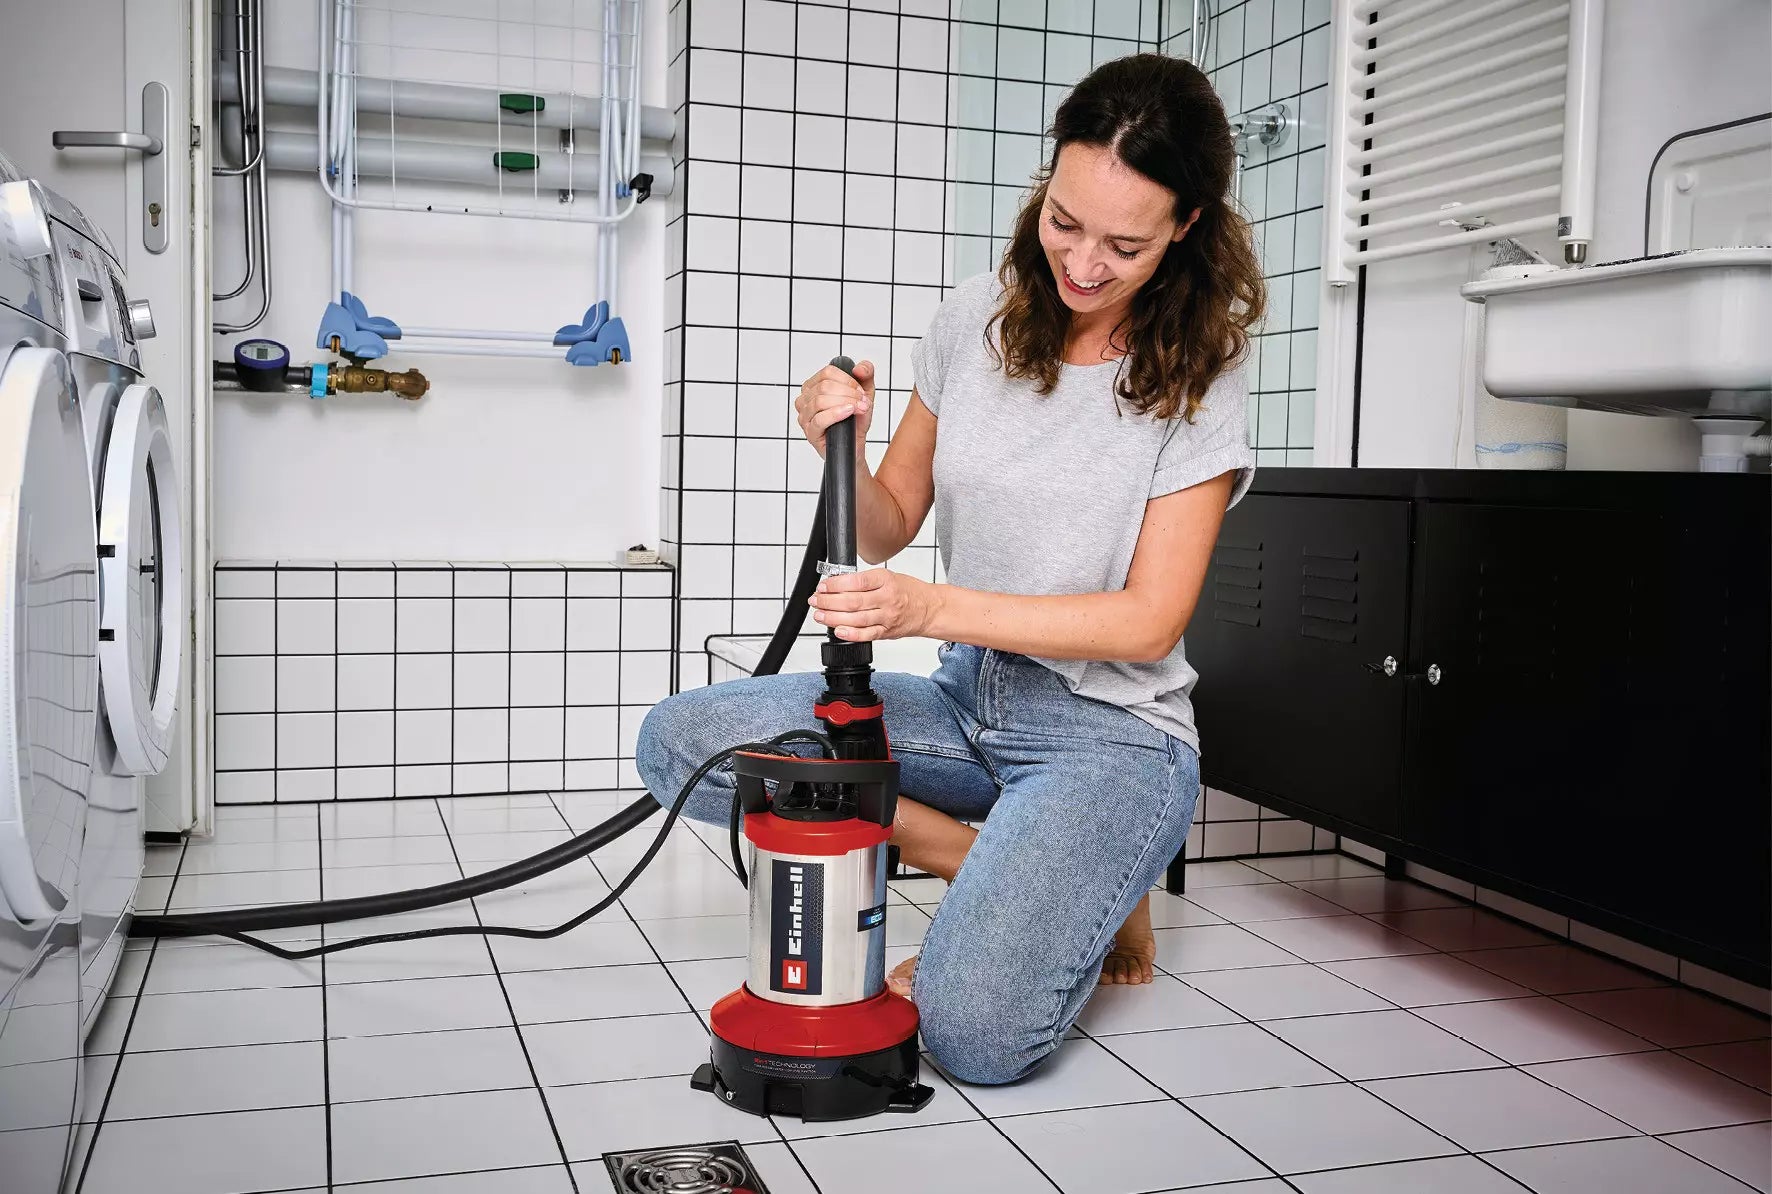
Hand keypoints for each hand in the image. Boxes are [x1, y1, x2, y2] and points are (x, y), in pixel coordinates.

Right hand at [794, 360, 874, 459]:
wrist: (856, 444)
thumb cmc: (855, 419)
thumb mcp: (865, 392)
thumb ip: (866, 374)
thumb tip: (859, 368)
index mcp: (814, 386)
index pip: (827, 373)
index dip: (847, 380)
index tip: (860, 391)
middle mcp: (806, 399)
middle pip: (824, 386)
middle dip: (848, 392)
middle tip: (862, 401)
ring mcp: (805, 416)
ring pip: (820, 401)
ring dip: (845, 402)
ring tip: (859, 408)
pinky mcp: (810, 432)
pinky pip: (819, 419)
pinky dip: (836, 413)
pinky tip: (848, 412)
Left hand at [808, 568, 940, 641]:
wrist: (929, 608)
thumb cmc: (907, 591)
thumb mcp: (888, 576)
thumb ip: (864, 581)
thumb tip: (836, 584)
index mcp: (886, 580)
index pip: (856, 582)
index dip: (836, 585)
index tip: (823, 586)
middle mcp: (887, 598)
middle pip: (853, 601)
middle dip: (829, 601)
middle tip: (815, 600)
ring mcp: (887, 617)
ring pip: (856, 619)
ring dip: (834, 618)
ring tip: (820, 615)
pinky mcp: (887, 632)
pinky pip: (866, 635)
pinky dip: (850, 634)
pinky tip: (838, 630)